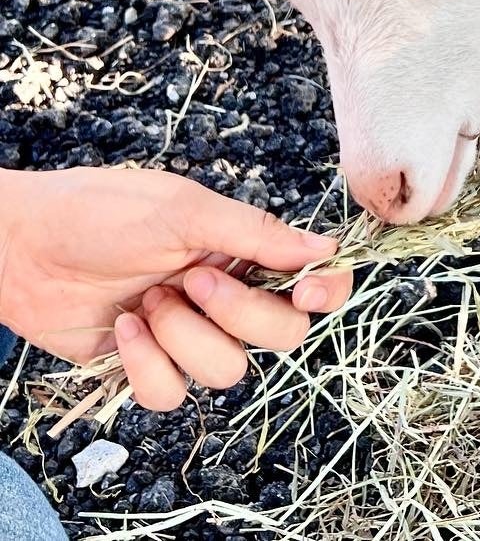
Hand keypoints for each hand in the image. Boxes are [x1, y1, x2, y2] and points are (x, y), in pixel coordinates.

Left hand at [0, 166, 351, 410]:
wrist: (20, 247)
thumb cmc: (98, 212)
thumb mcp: (183, 210)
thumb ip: (256, 233)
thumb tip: (325, 248)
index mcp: (247, 253)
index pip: (315, 283)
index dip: (325, 293)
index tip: (305, 292)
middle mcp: (229, 298)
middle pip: (282, 335)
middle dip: (239, 313)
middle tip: (194, 280)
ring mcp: (190, 336)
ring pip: (227, 371)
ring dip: (184, 337)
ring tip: (146, 301)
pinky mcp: (148, 368)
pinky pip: (172, 393)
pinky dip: (146, 363)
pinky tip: (124, 328)